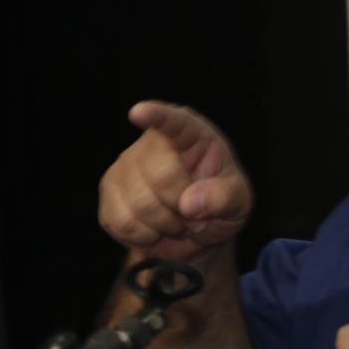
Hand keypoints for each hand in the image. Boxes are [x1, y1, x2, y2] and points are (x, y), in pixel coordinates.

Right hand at [98, 102, 252, 263]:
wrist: (196, 232)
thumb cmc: (218, 204)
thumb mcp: (239, 201)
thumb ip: (224, 198)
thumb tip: (190, 203)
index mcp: (190, 134)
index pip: (174, 122)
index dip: (156, 116)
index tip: (139, 111)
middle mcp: (153, 143)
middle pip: (160, 175)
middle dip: (181, 207)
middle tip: (193, 214)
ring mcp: (125, 166)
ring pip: (139, 204)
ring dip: (164, 225)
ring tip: (175, 221)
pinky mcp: (109, 193)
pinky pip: (121, 222)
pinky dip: (143, 236)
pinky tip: (154, 229)